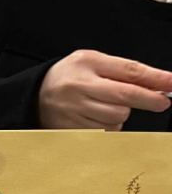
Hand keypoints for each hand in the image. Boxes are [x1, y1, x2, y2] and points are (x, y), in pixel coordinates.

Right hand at [38, 50, 171, 129]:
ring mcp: (73, 111)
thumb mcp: (93, 61)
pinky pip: (103, 132)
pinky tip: (96, 117)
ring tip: (108, 105)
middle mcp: (78, 88)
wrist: (35, 95)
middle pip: (124, 99)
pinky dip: (108, 126)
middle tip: (162, 101)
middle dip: (148, 100)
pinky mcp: (70, 129)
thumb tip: (159, 83)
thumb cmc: (69, 76)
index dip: (155, 79)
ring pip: (116, 118)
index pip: (128, 72)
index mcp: (86, 64)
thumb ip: (124, 70)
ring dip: (121, 114)